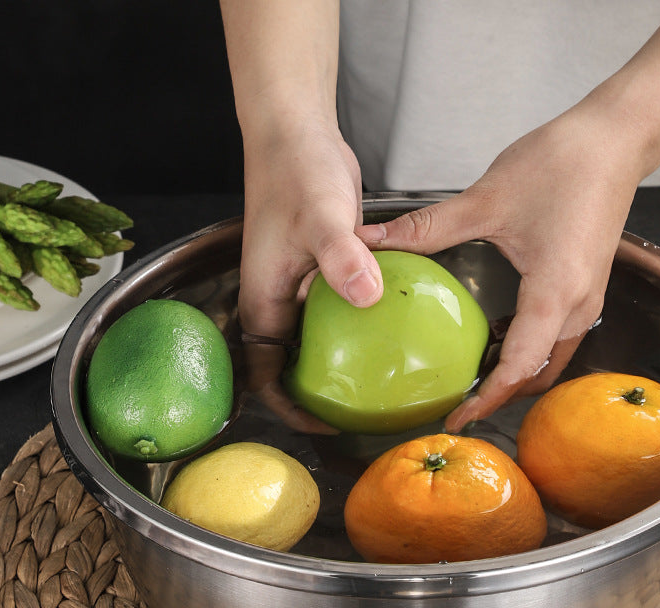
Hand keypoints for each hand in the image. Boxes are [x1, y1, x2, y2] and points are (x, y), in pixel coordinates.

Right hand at [239, 118, 382, 431]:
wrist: (297, 132)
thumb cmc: (296, 170)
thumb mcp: (320, 215)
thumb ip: (340, 256)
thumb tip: (366, 297)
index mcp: (264, 300)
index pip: (264, 374)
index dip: (288, 408)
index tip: (325, 424)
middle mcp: (280, 300)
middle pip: (292, 366)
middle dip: (320, 395)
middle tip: (363, 412)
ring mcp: (302, 286)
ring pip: (320, 341)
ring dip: (343, 363)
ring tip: (383, 381)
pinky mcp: (326, 270)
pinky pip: (341, 311)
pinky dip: (361, 326)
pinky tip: (396, 331)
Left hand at [358, 103, 644, 432]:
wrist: (615, 140)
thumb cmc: (563, 164)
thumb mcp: (486, 199)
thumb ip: (427, 227)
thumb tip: (373, 241)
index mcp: (556, 293)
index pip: (519, 368)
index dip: (486, 400)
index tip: (457, 418)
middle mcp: (579, 306)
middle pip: (538, 375)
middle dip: (500, 397)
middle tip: (459, 404)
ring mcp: (587, 299)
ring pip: (551, 360)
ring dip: (515, 376)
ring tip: (474, 378)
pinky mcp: (586, 287)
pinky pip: (557, 337)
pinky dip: (528, 351)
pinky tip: (496, 337)